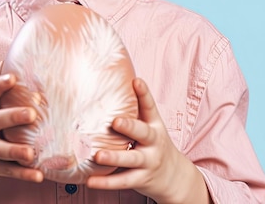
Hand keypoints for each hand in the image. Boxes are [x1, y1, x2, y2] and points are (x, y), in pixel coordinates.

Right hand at [0, 73, 42, 203]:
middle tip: (32, 114)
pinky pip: (10, 171)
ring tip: (31, 152)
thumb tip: (8, 57)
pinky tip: (39, 175)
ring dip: (16, 150)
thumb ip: (0, 86)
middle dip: (12, 117)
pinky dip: (25, 174)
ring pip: (0, 150)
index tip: (13, 77)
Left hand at [86, 78, 210, 203]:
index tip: (137, 81)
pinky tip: (90, 181)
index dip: (144, 93)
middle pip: (143, 133)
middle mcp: (153, 143)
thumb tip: (114, 83)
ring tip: (98, 156)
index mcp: (154, 125)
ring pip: (131, 160)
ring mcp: (148, 162)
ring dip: (114, 158)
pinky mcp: (140, 179)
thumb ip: (136, 109)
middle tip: (115, 122)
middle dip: (130, 127)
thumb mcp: (150, 125)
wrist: (174, 176)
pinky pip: (122, 181)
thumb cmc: (153, 144)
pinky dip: (106, 182)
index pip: (150, 107)